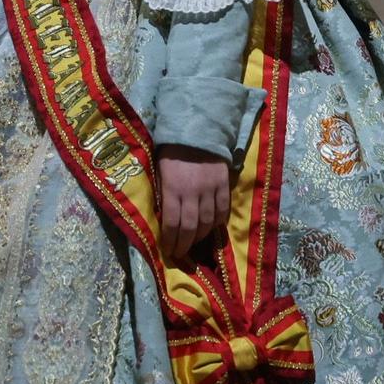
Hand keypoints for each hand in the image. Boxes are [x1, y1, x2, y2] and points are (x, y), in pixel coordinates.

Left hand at [158, 143, 229, 260]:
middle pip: (190, 227)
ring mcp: (210, 189)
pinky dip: (217, 222)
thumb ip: (164, 194)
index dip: (170, 241)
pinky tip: (211, 227)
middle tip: (181, 253)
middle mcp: (192, 192)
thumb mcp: (160, 171)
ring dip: (200, 236)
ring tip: (194, 241)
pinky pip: (222, 210)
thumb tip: (164, 219)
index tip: (168, 251)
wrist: (197, 130)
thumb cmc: (172, 152)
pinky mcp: (223, 185)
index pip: (172, 223)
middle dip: (184, 244)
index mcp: (172, 188)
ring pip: (207, 222)